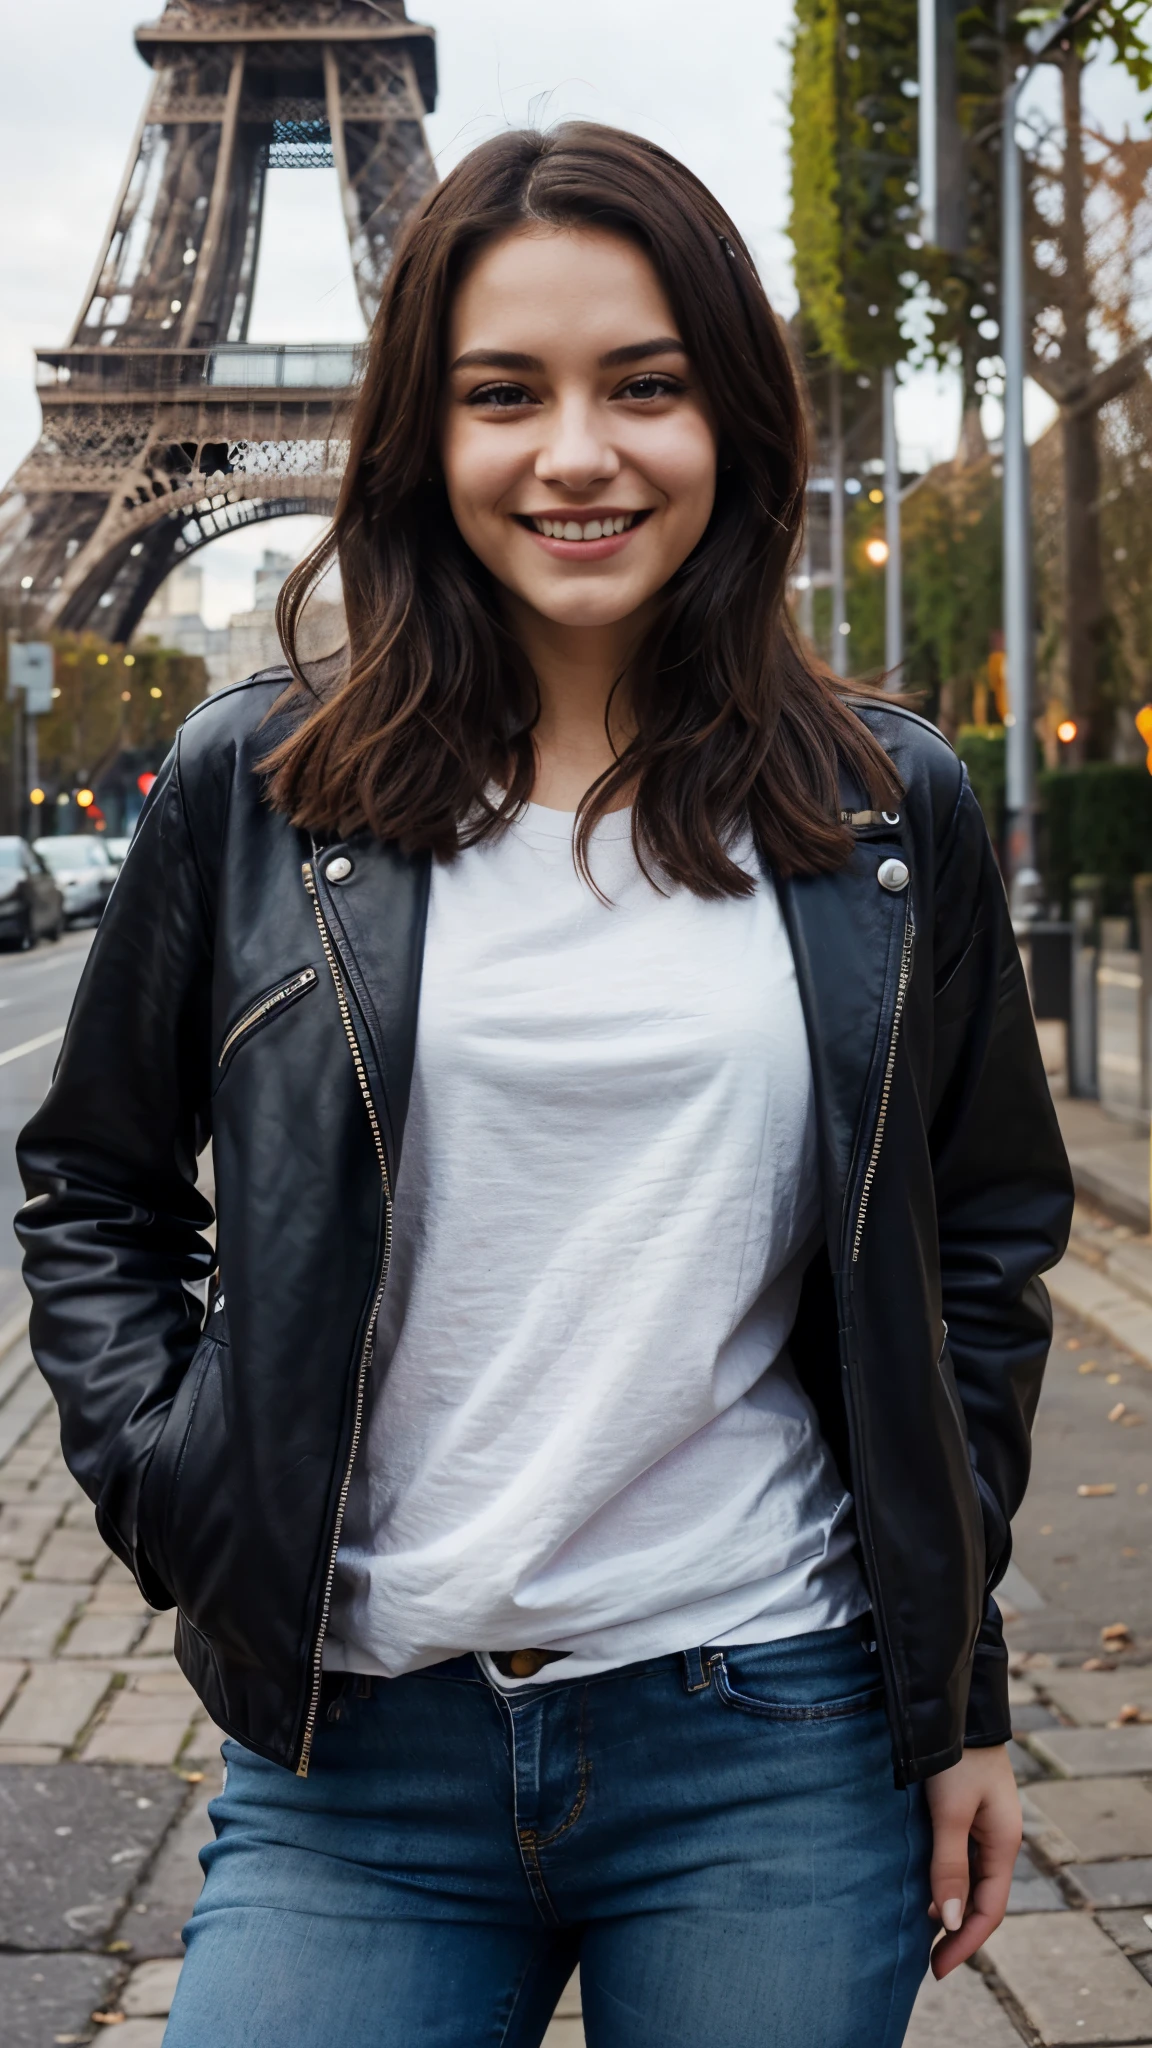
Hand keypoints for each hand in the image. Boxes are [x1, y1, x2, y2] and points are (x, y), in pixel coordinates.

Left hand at [923, 1744, 1020, 1977]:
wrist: (951, 1702)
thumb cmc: (954, 1755)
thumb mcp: (950, 1812)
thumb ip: (949, 1866)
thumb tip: (950, 1923)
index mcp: (1003, 1842)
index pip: (989, 1909)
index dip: (965, 1943)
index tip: (938, 1969)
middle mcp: (996, 1836)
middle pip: (981, 1897)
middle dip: (957, 1931)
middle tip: (927, 1959)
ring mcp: (981, 1822)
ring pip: (968, 1877)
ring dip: (948, 1904)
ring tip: (919, 1929)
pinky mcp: (963, 1807)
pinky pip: (957, 1855)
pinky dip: (942, 1878)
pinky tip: (922, 1887)